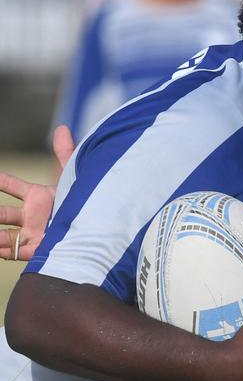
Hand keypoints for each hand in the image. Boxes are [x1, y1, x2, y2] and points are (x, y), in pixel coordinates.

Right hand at [0, 125, 74, 260]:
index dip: (0, 180)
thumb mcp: (73, 180)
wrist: (96, 234)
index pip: (11, 185)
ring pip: (4, 234)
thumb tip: (62, 128)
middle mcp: (31, 216)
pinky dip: (2, 251)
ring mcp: (32, 234)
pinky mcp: (36, 251)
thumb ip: (66, 155)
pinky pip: (13, 252)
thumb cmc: (83, 205)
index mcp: (37, 197)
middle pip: (3, 212)